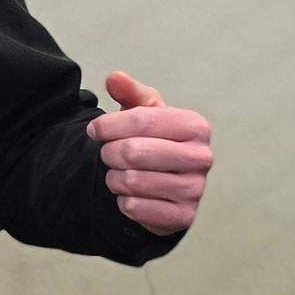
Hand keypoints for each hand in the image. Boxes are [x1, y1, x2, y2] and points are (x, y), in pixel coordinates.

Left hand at [86, 72, 210, 235]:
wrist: (168, 189)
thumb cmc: (156, 142)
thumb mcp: (145, 114)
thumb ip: (130, 93)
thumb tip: (114, 77)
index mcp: (195, 126)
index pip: (141, 119)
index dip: (108, 124)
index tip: (93, 130)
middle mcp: (201, 157)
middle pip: (133, 151)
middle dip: (109, 153)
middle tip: (108, 155)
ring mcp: (195, 189)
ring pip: (132, 180)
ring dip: (114, 178)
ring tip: (120, 174)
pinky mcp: (183, 216)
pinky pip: (135, 207)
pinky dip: (123, 201)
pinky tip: (132, 195)